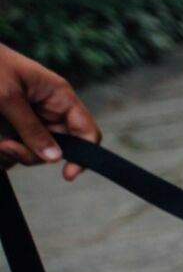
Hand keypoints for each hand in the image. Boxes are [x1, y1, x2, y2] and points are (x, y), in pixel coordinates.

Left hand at [0, 44, 100, 180]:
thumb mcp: (8, 97)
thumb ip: (31, 129)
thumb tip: (54, 158)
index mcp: (59, 96)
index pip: (86, 132)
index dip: (84, 155)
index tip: (67, 175)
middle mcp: (49, 109)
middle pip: (57, 147)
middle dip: (33, 153)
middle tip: (6, 147)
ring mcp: (31, 118)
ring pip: (35, 150)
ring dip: (14, 151)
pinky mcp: (14, 124)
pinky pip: (17, 146)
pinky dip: (5, 149)